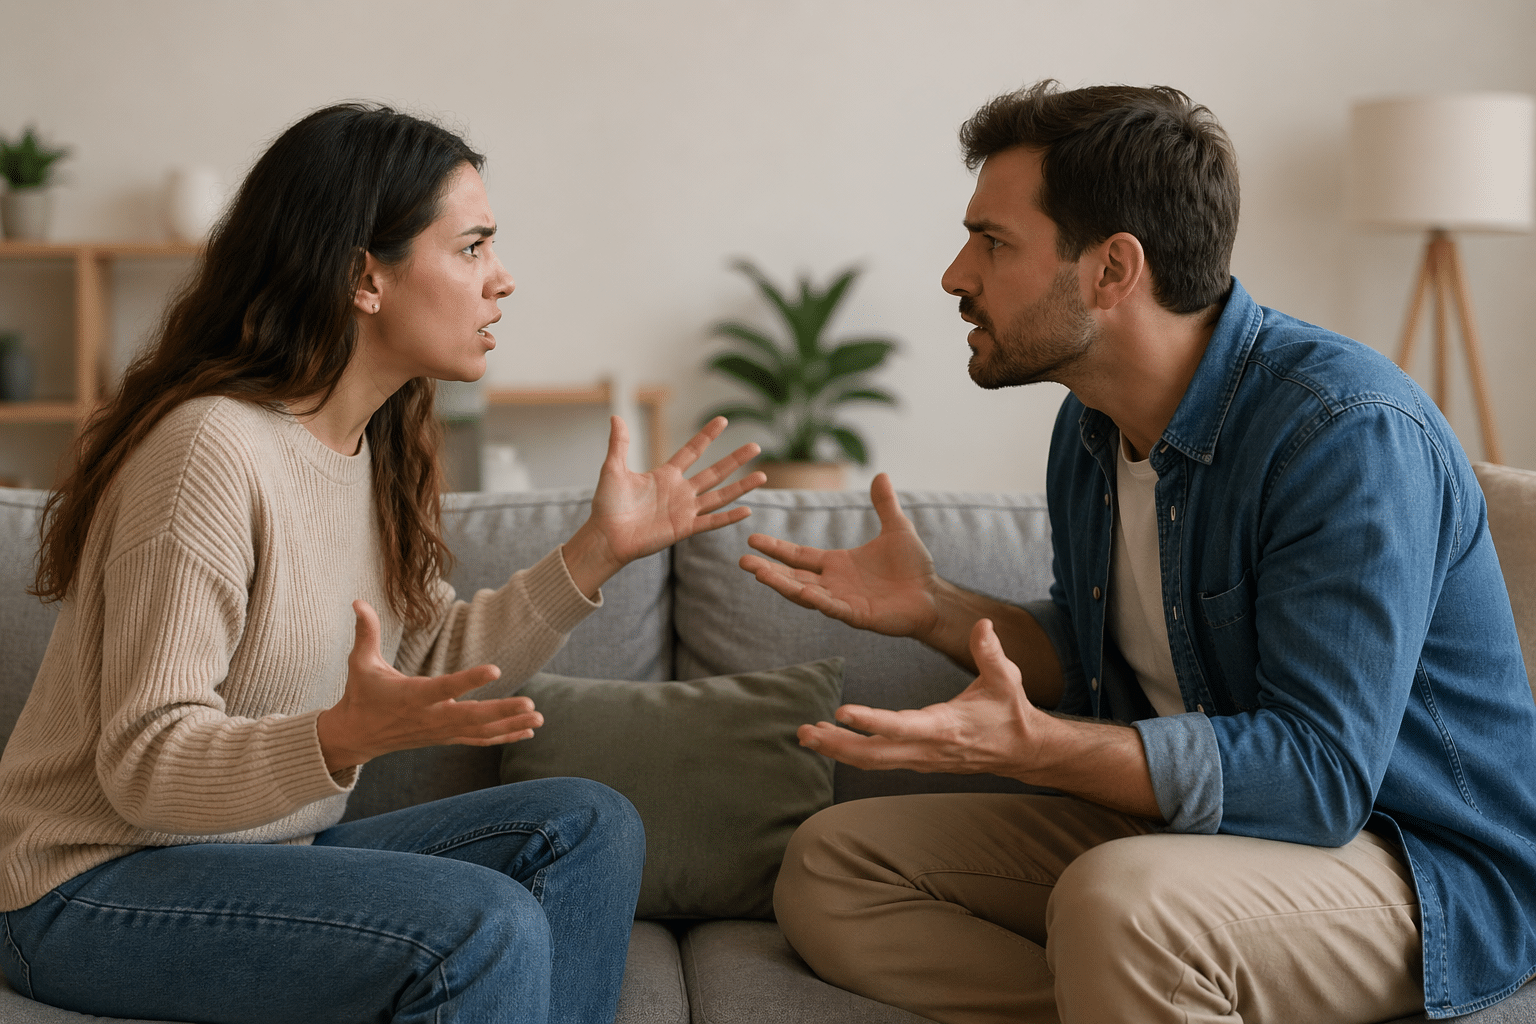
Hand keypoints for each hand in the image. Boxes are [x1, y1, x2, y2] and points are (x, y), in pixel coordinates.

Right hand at [316, 601, 544, 771]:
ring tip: (539, 719)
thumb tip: (358, 600)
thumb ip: (365, 632)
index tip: (495, 669)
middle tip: (530, 704)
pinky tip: (526, 733)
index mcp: (412, 696)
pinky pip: (477, 740)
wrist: (355, 736)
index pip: (445, 687)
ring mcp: (439, 732)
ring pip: (479, 731)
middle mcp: (430, 717)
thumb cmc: (361, 694)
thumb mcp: (360, 662)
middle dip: (502, 711)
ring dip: (510, 725)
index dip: (470, 680)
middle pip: (471, 717)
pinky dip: (502, 737)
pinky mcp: (445, 738)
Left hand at [562, 416, 764, 596]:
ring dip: (741, 487)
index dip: (707, 436)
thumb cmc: (607, 506)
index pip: (692, 451)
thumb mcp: (613, 469)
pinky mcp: (684, 529)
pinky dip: (729, 517)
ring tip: (762, 476)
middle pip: (715, 471)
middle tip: (755, 445)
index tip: (723, 420)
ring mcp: (684, 510)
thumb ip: (620, 444)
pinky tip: (747, 510)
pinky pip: (711, 522)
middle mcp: (680, 491)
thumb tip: (616, 416)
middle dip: (735, 459)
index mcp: (665, 475)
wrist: (606, 536)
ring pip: (720, 495)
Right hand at [740, 472, 940, 639]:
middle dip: (767, 569)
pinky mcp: (857, 616)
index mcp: (837, 564)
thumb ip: (884, 504)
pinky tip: (802, 592)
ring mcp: (842, 601)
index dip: (776, 548)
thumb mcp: (896, 528)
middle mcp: (834, 583)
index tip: (752, 539)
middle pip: (793, 576)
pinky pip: (833, 608)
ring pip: (804, 593)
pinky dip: (818, 601)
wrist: (932, 596)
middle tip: (742, 562)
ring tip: (759, 574)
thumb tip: (880, 474)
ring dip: (782, 585)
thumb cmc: (913, 567)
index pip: (799, 556)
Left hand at [796, 618, 1044, 775]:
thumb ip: (990, 652)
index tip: (843, 711)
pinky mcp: (915, 760)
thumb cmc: (1010, 711)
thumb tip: (983, 623)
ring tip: (806, 734)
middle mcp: (927, 748)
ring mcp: (920, 759)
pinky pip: (877, 760)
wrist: (1021, 751)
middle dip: (837, 745)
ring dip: (836, 749)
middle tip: (805, 732)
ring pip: (871, 761)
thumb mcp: (1006, 678)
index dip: (872, 721)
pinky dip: (850, 750)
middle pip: (875, 754)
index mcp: (946, 726)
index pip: (903, 727)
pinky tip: (828, 736)